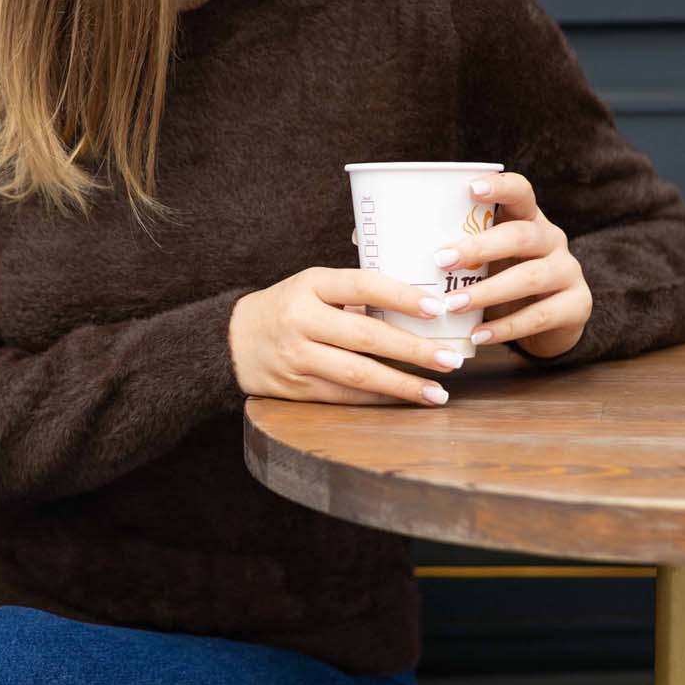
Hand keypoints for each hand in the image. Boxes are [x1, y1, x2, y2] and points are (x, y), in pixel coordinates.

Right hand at [229, 267, 469, 406]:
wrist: (232, 341)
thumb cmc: (288, 307)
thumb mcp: (314, 286)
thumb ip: (356, 294)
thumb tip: (421, 304)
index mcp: (310, 285)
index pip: (363, 285)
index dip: (402, 296)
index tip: (437, 308)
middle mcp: (301, 320)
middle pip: (366, 337)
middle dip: (414, 350)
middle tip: (452, 359)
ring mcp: (296, 357)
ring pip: (358, 374)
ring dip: (403, 385)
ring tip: (439, 392)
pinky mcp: (295, 388)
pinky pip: (345, 396)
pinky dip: (379, 399)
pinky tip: (406, 400)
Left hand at [427, 170, 592, 357]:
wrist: (552, 322)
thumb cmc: (503, 279)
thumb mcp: (483, 260)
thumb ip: (449, 249)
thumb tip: (370, 241)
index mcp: (528, 219)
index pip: (521, 192)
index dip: (500, 186)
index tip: (470, 187)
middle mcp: (552, 239)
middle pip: (522, 235)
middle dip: (480, 247)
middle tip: (441, 260)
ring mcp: (568, 272)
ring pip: (531, 276)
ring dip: (488, 292)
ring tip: (452, 305)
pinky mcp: (577, 305)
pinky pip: (540, 315)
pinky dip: (507, 328)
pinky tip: (478, 336)